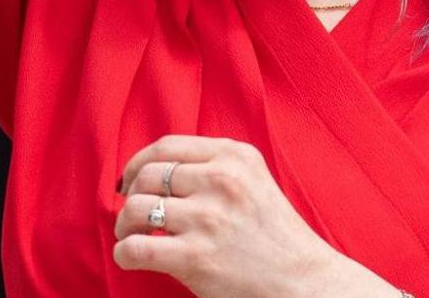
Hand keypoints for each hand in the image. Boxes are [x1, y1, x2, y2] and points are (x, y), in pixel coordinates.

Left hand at [113, 135, 395, 297]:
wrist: (304, 281)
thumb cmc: (274, 235)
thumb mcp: (254, 180)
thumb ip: (215, 166)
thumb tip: (153, 170)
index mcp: (235, 156)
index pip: (166, 147)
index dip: (137, 163)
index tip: (130, 182)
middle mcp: (221, 180)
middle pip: (147, 176)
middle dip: (131, 196)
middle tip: (135, 216)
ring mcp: (208, 218)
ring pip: (136, 209)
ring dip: (125, 225)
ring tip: (133, 236)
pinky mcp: (195, 257)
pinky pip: (135, 247)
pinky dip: (124, 252)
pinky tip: (132, 256)